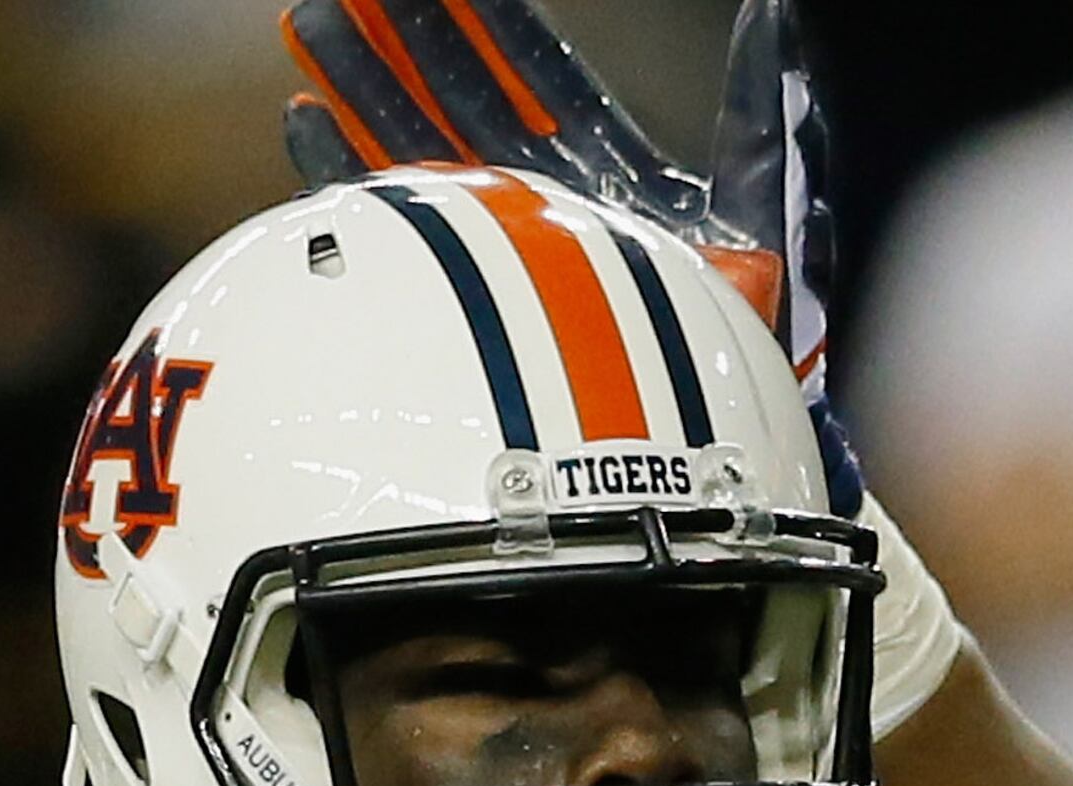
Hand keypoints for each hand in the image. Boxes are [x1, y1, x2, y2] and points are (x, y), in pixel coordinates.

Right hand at [279, 0, 856, 509]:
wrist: (684, 454)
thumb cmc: (726, 348)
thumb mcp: (754, 215)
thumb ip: (756, 117)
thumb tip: (771, 18)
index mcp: (601, 179)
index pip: (543, 82)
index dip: (498, 27)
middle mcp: (541, 208)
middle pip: (463, 103)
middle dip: (409, 44)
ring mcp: (491, 258)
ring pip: (417, 152)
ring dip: (363, 90)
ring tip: (314, 30)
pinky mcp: (450, 306)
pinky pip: (385, 234)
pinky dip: (342, 177)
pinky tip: (301, 124)